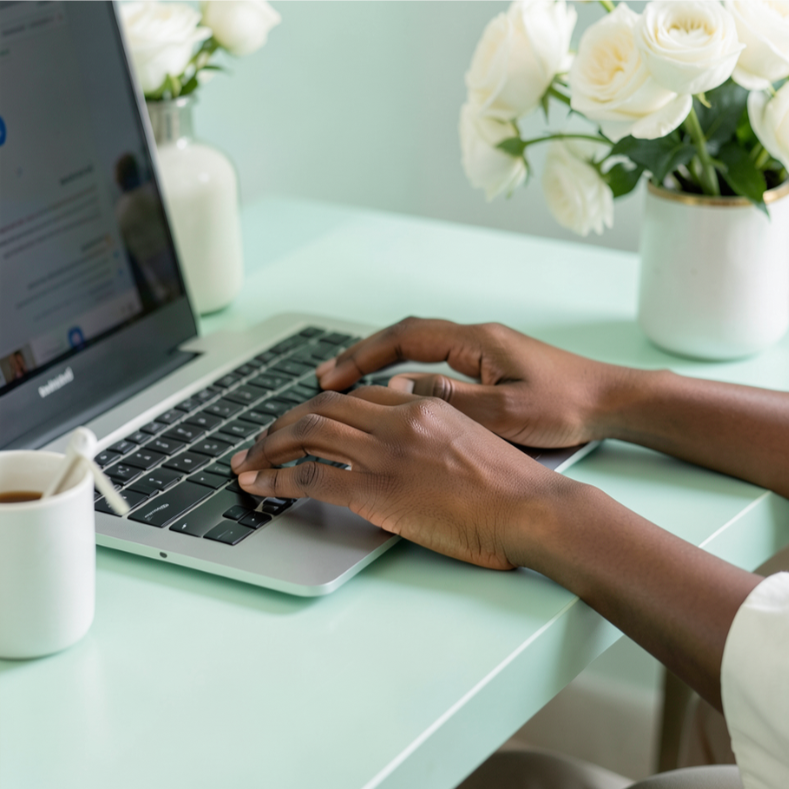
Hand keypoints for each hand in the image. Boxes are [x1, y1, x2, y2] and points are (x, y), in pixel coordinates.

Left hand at [230, 387, 567, 570]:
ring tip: (247, 459)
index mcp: (422, 407)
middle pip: (322, 408)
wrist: (533, 509)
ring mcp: (385, 455)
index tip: (303, 421)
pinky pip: (310, 478)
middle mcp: (398, 422)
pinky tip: (259, 486)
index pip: (356, 397)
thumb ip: (434, 433)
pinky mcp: (376, 492)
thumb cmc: (513, 485)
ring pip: (306, 434)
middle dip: (282, 422)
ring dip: (268, 446)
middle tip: (261, 438)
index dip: (320, 407)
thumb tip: (409, 443)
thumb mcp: (473, 441)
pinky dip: (275, 479)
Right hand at [316, 317, 630, 447]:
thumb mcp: (505, 412)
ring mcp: (484, 352)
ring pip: (419, 351)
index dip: (363, 355)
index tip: (333, 375)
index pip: (404, 337)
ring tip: (349, 388)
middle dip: (362, 357)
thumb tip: (397, 393)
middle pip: (404, 338)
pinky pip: (437, 365)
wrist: (613, 400)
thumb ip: (449, 401)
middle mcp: (475, 340)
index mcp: (475, 342)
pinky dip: (407, 376)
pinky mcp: (493, 368)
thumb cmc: (567, 405)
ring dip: (382, 365)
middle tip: (326, 379)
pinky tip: (395, 396)